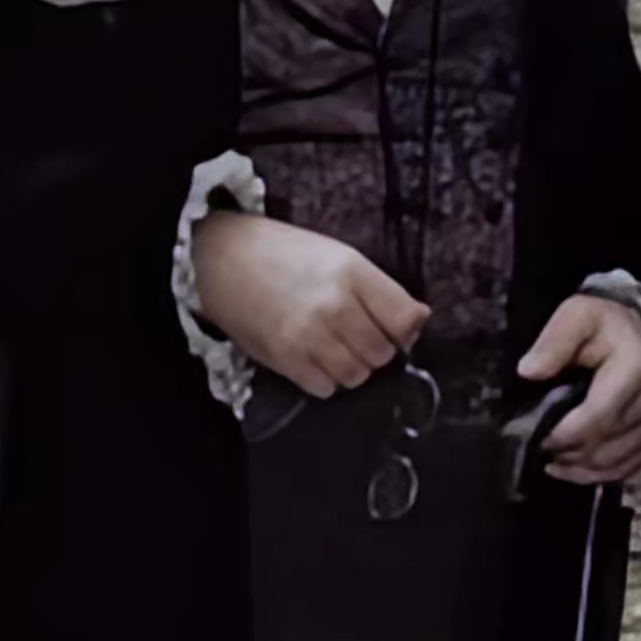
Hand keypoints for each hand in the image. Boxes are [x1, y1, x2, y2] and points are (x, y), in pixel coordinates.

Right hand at [193, 212, 428, 398]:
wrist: (223, 256)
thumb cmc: (283, 252)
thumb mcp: (338, 255)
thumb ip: (378, 290)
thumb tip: (418, 320)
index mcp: (352, 272)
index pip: (405, 319)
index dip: (404, 329)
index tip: (393, 327)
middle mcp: (334, 305)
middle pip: (383, 353)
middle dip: (375, 349)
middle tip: (356, 334)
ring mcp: (309, 335)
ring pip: (356, 376)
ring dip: (351, 366)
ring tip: (333, 346)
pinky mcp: (285, 358)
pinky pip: (324, 388)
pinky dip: (324, 378)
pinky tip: (312, 356)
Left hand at [517, 295, 640, 485]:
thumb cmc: (605, 323)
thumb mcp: (576, 315)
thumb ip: (553, 341)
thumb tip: (529, 371)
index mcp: (638, 366)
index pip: (595, 419)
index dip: (560, 435)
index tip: (534, 434)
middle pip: (603, 446)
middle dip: (566, 451)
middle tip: (537, 444)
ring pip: (612, 463)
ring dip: (578, 465)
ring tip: (552, 454)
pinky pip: (626, 468)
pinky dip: (596, 473)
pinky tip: (572, 466)